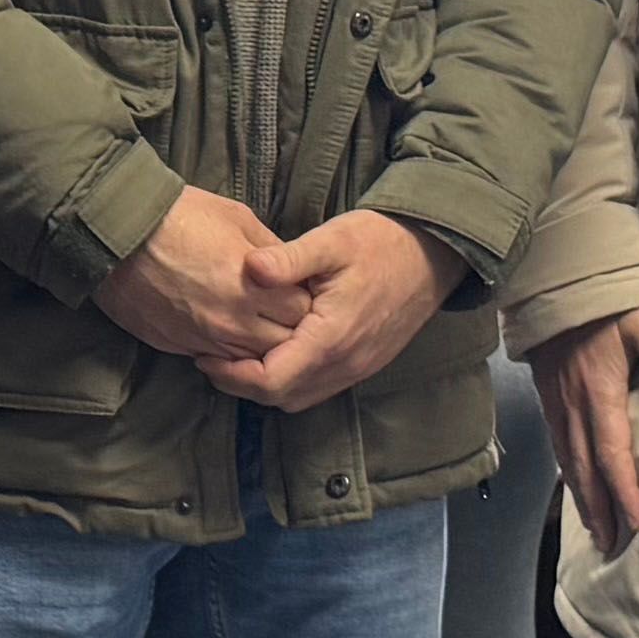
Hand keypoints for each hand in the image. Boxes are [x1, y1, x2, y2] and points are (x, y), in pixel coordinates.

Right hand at [93, 183, 289, 360]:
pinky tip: (227, 331)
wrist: (120, 234)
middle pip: (283, 343)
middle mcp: (234, 321)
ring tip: (256, 323)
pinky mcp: (181, 346)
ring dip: (259, 346)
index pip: (302, 312)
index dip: (305, 301)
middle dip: (288, 329)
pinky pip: (219, 362)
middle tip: (281, 311)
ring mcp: (206, 339)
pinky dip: (229, 353)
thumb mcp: (237, 218)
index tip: (300, 291)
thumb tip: (292, 267)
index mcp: (254, 286)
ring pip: (252, 360)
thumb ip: (272, 249)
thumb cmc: (179, 217)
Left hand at [202, 214, 455, 414]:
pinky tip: (275, 353)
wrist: (433, 252)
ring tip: (238, 357)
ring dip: (266, 385)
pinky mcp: (364, 365)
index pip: (270, 381)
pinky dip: (290, 381)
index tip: (204, 356)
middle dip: (241, 385)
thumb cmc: (380, 242)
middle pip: (280, 398)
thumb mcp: (332, 239)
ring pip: (299, 398)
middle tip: (212, 358)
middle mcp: (345, 364)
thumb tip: (249, 267)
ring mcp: (357, 368)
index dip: (231, 376)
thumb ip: (288, 258)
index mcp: (331, 338)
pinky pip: (318, 388)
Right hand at [533, 302, 638, 547]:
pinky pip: (559, 448)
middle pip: (587, 471)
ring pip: (570, 464)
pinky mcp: (550, 401)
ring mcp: (558, 407)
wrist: (553, 286)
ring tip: (595, 529)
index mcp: (599, 393)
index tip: (638, 521)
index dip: (625, 491)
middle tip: (612, 543)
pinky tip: (577, 488)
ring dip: (583, 500)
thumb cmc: (602, 304)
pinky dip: (569, 475)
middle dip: (601, 510)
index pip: (612, 454)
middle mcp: (575, 408)